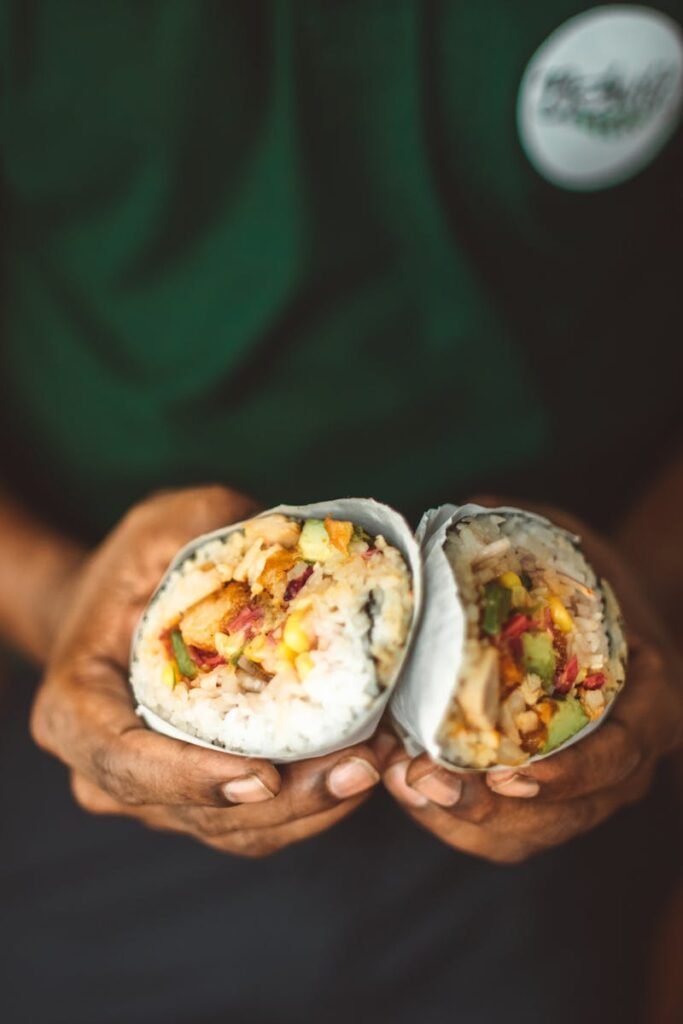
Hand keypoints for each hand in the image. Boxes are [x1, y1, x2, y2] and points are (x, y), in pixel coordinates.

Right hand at [31, 487, 387, 856]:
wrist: (122, 609)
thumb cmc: (137, 567)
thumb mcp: (162, 525)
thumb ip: (208, 527)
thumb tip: (296, 545)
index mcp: (76, 708)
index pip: (123, 762)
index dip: (191, 780)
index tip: (264, 777)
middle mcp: (104, 769)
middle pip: (194, 812)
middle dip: (284, 802)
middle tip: (358, 766)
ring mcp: (154, 795)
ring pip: (235, 830)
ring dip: (311, 809)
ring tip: (375, 762)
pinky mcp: (202, 801)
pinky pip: (257, 824)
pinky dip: (311, 806)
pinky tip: (360, 765)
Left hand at [383, 502, 682, 863]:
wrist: (624, 624)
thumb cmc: (603, 586)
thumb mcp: (584, 553)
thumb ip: (536, 537)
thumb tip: (469, 506)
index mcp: (650, 705)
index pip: (618, 757)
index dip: (568, 774)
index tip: (508, 772)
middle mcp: (625, 762)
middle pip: (561, 816)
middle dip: (485, 809)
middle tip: (416, 779)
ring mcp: (587, 788)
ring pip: (526, 834)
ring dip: (457, 820)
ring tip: (398, 782)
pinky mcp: (547, 798)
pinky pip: (504, 831)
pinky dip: (453, 820)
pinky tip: (404, 787)